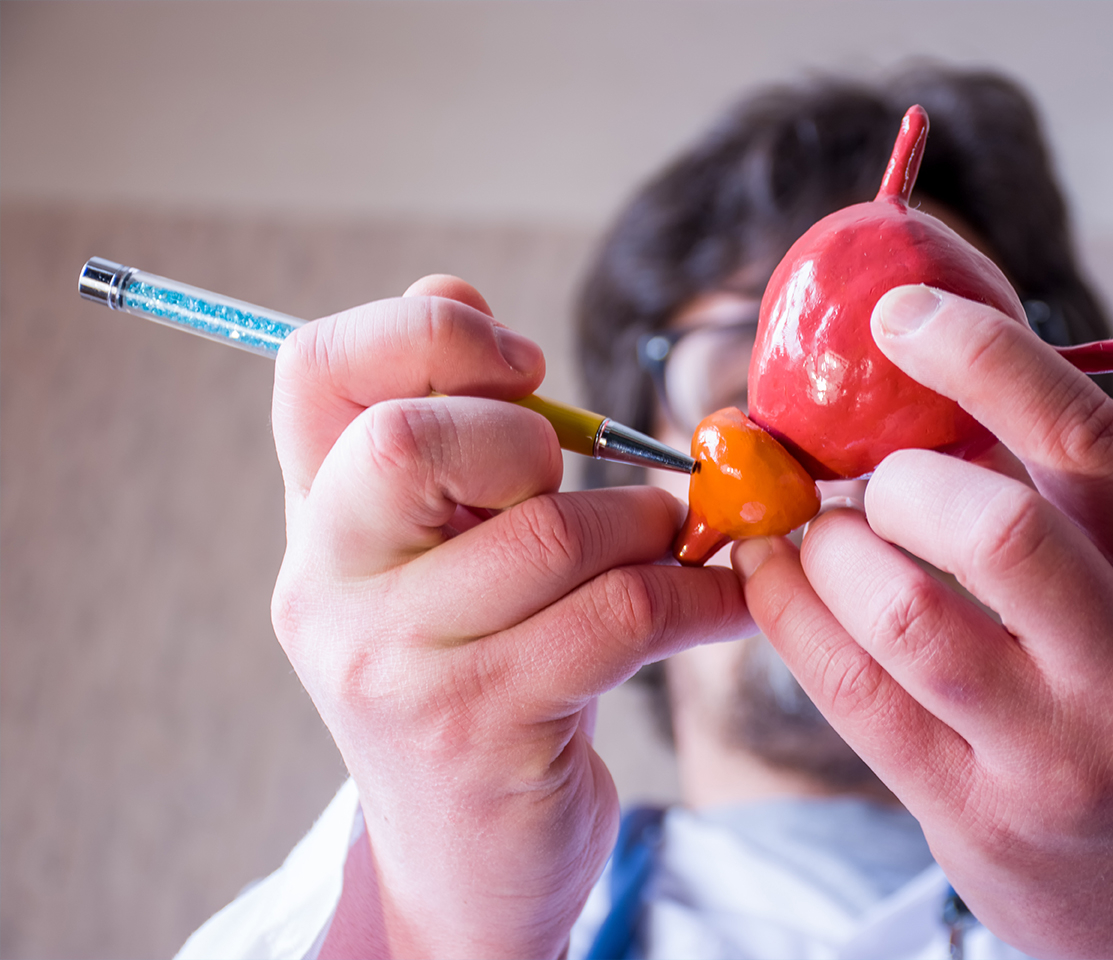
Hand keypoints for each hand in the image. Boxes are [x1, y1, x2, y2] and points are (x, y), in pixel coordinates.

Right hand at [270, 276, 752, 958]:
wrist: (466, 866)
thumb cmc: (481, 682)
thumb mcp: (444, 561)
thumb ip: (451, 443)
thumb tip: (463, 292)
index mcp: (318, 521)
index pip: (315, 369)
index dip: (425, 331)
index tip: (521, 364)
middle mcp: (330, 585)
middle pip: (413, 438)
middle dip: (535, 438)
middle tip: (576, 485)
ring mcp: (394, 663)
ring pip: (555, 528)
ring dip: (649, 530)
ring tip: (673, 550)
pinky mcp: (480, 724)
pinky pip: (622, 613)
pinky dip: (702, 596)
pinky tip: (726, 603)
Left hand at [733, 285, 1112, 957]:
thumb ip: (1071, 502)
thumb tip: (930, 386)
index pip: (1091, 444)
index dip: (985, 360)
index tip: (900, 314)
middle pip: (996, 529)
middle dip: (896, 480)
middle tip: (869, 479)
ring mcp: (1055, 753)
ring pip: (905, 616)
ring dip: (828, 547)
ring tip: (815, 530)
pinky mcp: (974, 814)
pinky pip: (852, 694)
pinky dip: (790, 614)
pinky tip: (774, 576)